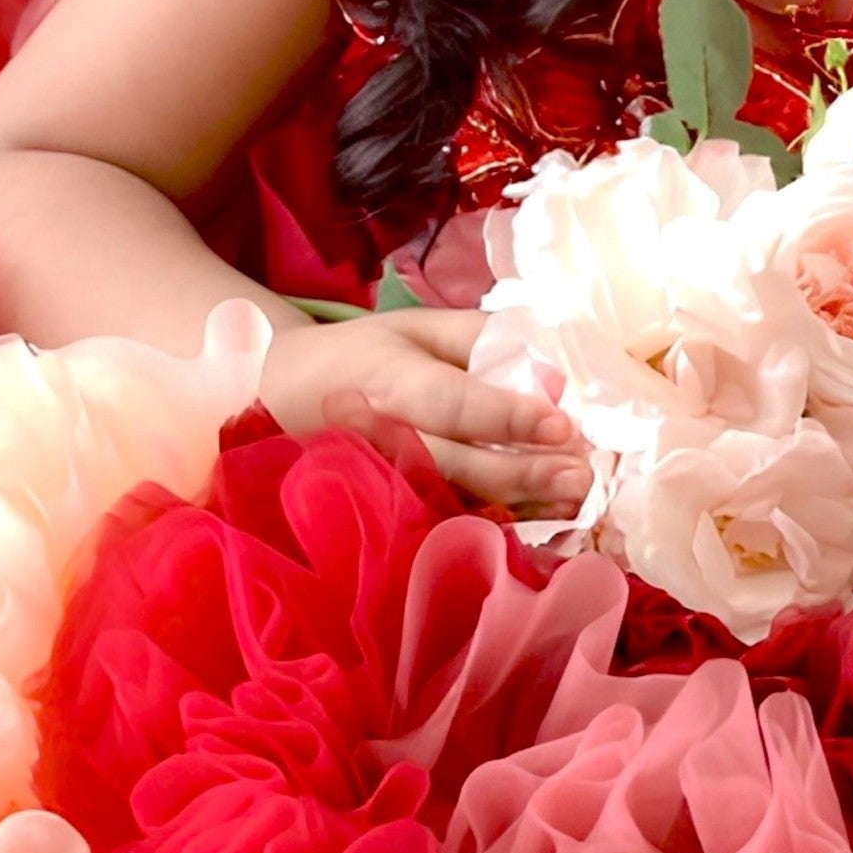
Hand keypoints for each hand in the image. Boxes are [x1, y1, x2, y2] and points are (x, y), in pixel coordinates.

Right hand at [257, 306, 589, 518]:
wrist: (270, 398)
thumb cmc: (359, 358)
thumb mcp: (414, 329)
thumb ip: (482, 341)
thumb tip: (551, 371)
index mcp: (385, 380)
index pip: (449, 402)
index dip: (505, 415)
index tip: (560, 423)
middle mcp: (377, 435)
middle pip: (453, 461)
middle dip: (521, 472)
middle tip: (581, 475)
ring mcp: (373, 482)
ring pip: (449, 500)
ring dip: (515, 505)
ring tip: (572, 503)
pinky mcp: (376, 510)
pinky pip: (438, 520)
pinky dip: (490, 524)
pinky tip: (537, 523)